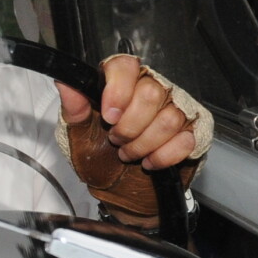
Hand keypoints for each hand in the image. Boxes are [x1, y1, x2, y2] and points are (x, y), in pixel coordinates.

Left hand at [55, 55, 197, 170]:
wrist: (118, 192)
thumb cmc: (99, 160)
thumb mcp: (78, 137)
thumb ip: (74, 109)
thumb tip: (65, 83)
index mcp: (121, 84)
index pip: (126, 65)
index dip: (119, 90)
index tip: (109, 117)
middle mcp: (150, 90)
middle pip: (151, 93)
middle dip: (129, 126)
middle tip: (116, 140)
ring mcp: (175, 110)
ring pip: (169, 118)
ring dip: (143, 144)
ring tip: (130, 153)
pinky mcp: (192, 133)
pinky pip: (185, 140)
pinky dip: (163, 157)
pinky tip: (149, 161)